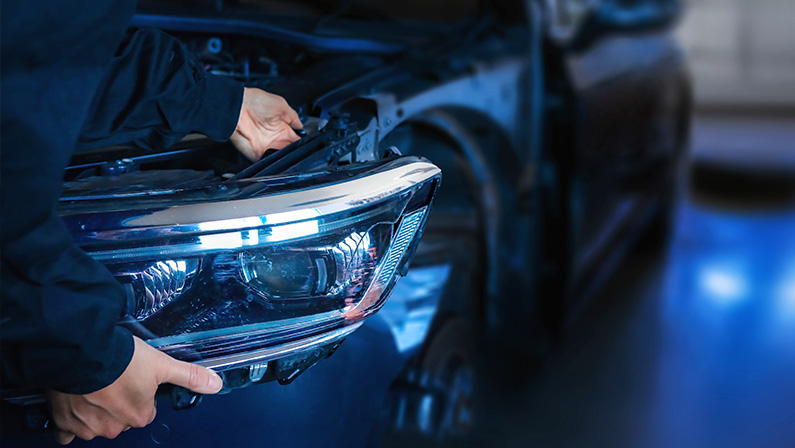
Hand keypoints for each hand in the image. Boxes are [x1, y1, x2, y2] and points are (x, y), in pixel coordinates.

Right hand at [48, 336, 222, 443]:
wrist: (82, 350)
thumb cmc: (121, 358)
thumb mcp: (162, 364)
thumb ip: (189, 376)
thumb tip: (215, 384)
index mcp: (138, 416)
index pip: (145, 412)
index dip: (142, 394)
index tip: (135, 379)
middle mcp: (113, 426)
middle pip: (121, 418)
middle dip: (118, 402)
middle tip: (115, 378)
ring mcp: (87, 425)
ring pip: (95, 423)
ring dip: (94, 408)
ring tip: (95, 384)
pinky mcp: (64, 420)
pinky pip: (67, 430)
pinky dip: (70, 419)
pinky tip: (75, 402)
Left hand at [230, 87, 302, 160]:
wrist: (237, 108)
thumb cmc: (256, 102)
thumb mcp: (281, 105)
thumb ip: (293, 117)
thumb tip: (301, 126)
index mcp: (281, 127)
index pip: (296, 139)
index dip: (303, 143)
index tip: (308, 145)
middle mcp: (274, 138)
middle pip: (290, 150)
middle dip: (296, 152)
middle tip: (300, 151)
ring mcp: (266, 147)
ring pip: (281, 158)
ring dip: (287, 158)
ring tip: (291, 154)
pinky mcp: (257, 154)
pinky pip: (268, 162)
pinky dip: (274, 163)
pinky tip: (280, 159)